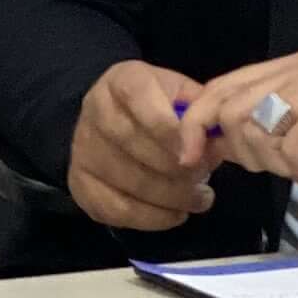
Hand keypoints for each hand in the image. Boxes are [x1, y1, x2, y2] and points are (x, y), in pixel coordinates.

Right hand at [67, 62, 220, 234]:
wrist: (116, 121)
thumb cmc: (161, 107)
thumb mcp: (182, 95)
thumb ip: (201, 112)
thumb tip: (218, 141)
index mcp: (122, 80)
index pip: (139, 98)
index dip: (170, 130)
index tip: (198, 155)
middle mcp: (94, 109)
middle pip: (132, 142)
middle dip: (176, 168)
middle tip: (205, 179)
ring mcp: (82, 148)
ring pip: (127, 179)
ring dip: (171, 196)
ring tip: (200, 199)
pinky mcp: (79, 182)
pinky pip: (115, 208)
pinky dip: (152, 217)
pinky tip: (176, 214)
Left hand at [180, 54, 297, 216]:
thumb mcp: (296, 146)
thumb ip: (254, 135)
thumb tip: (202, 140)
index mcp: (289, 69)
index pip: (220, 88)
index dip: (194, 124)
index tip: (189, 158)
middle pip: (233, 109)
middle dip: (244, 151)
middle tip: (280, 165)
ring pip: (261, 128)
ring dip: (279, 161)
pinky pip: (297, 148)